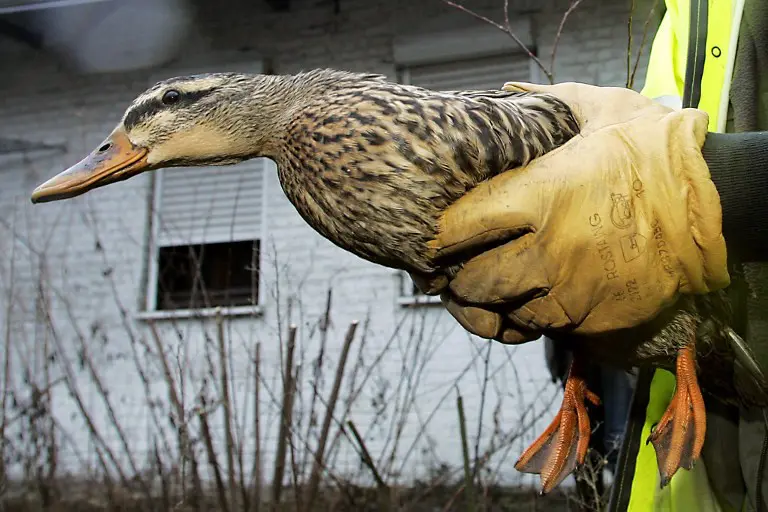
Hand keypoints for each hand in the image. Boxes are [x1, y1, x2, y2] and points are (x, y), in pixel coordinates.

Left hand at [427, 82, 729, 342]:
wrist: (716, 203)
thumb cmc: (654, 151)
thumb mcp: (600, 110)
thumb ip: (548, 103)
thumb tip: (509, 93)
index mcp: (540, 195)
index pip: (458, 227)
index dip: (441, 235)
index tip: (439, 237)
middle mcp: (549, 248)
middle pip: (473, 281)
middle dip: (462, 277)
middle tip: (463, 269)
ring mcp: (573, 289)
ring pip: (506, 313)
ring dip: (497, 302)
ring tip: (502, 286)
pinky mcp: (596, 317)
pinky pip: (546, 329)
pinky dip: (536, 318)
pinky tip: (541, 298)